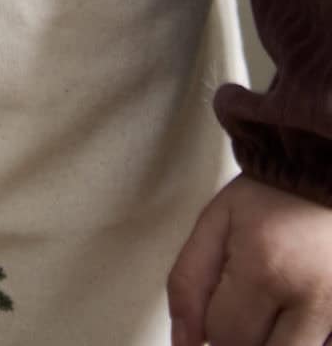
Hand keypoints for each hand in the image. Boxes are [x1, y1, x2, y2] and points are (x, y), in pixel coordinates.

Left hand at [168, 172, 331, 345]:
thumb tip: (183, 342)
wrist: (324, 172)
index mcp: (266, 270)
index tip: (224, 297)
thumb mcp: (216, 222)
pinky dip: (304, 339)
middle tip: (249, 303)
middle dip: (245, 338)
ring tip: (271, 309)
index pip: (224, 338)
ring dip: (274, 341)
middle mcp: (310, 300)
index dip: (215, 324)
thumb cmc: (270, 197)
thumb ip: (189, 281)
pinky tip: (297, 316)